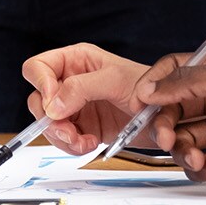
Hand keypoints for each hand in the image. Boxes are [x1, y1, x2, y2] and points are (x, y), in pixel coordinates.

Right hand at [21, 43, 150, 154]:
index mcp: (75, 60)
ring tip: (83, 141)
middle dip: (49, 119)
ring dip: (61, 136)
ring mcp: (75, 106)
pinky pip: (63, 139)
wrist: (167, 117)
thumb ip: (81, 88)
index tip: (53, 104)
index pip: (38, 67)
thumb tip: (52, 105)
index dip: (41, 85)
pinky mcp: (83, 127)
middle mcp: (70, 82)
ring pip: (47, 123)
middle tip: (68, 130)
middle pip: (38, 99)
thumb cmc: (147, 88)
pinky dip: (72, 145)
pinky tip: (89, 143)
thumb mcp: (115, 80)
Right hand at [139, 49, 205, 197]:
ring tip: (192, 154)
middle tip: (163, 135)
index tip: (141, 101)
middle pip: (173, 109)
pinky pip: (200, 164)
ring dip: (180, 148)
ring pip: (183, 139)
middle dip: (162, 122)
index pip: (175, 72)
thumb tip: (153, 87)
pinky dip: (198, 167)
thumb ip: (190, 79)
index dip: (155, 85)